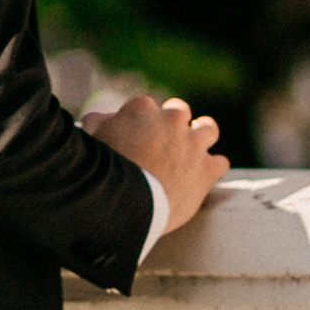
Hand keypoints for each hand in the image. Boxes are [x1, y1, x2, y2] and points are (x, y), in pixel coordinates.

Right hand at [86, 92, 227, 236]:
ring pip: (208, 129)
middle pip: (179, 111)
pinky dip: (212, 169)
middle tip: (163, 143)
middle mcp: (172, 119)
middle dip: (173, 124)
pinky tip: (201, 177)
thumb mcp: (89, 137)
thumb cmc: (101, 170)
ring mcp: (193, 144)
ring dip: (201, 136)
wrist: (124, 203)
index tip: (135, 137)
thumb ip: (98, 121)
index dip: (140, 122)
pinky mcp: (207, 169)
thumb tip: (102, 118)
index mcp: (143, 107)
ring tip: (191, 151)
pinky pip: (220, 162)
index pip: (146, 106)